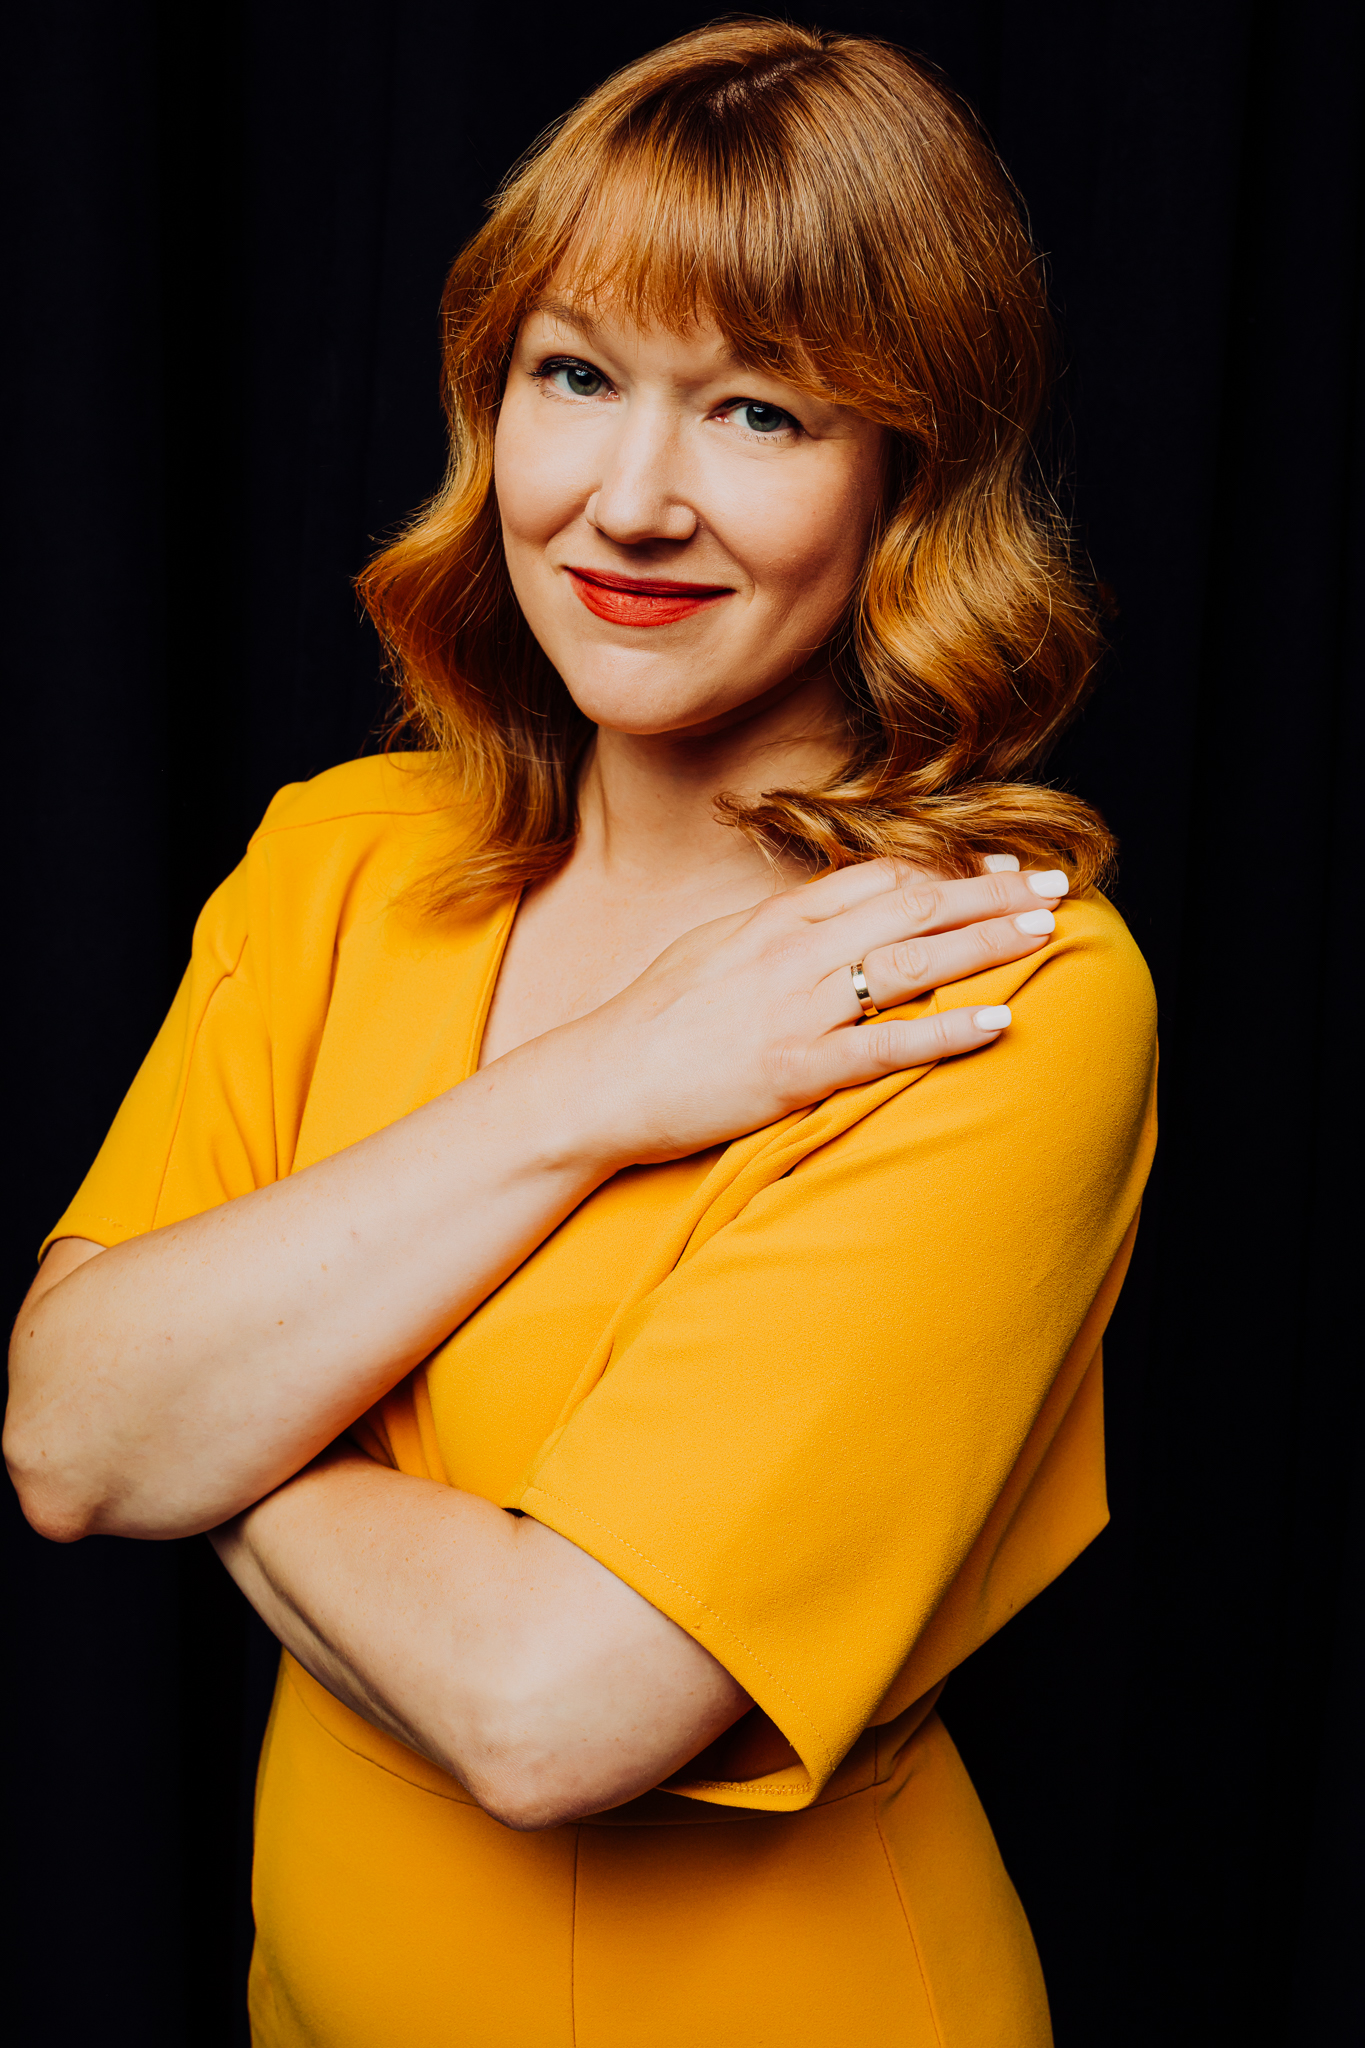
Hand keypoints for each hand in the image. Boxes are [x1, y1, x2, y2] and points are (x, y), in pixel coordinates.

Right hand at [547, 856, 1068, 1165]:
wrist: (597, 1081)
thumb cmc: (655, 1022)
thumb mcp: (716, 949)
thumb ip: (779, 929)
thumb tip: (832, 915)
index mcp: (775, 920)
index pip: (880, 876)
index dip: (951, 869)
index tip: (1000, 869)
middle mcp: (793, 952)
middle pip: (913, 904)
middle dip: (992, 893)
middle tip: (1057, 886)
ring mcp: (796, 1008)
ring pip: (912, 961)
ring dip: (988, 942)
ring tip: (1047, 931)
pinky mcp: (795, 1069)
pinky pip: (886, 1045)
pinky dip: (947, 1031)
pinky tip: (999, 1022)